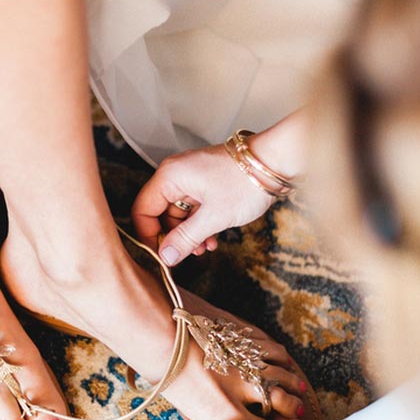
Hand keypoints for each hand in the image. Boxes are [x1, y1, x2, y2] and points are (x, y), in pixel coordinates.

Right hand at [131, 143, 273, 265]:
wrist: (276, 162)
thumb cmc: (245, 183)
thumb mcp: (213, 217)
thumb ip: (185, 239)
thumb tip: (165, 257)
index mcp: (169, 177)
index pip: (143, 210)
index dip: (148, 236)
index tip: (162, 256)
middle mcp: (175, 174)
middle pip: (160, 213)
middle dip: (174, 237)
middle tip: (189, 255)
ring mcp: (191, 178)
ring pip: (178, 213)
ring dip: (189, 234)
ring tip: (206, 248)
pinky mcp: (205, 182)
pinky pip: (193, 208)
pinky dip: (200, 224)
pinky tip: (213, 239)